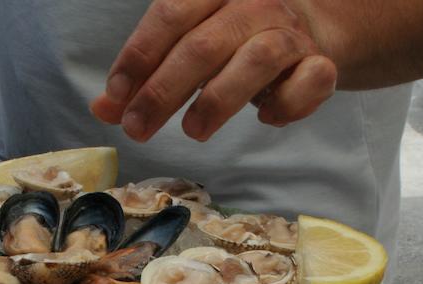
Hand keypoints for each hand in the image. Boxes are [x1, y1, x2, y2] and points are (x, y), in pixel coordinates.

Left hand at [90, 0, 336, 141]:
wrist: (307, 32)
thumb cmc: (234, 41)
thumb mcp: (185, 48)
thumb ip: (145, 76)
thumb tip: (102, 109)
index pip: (170, 14)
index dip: (139, 56)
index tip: (115, 96)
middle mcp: (253, 3)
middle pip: (204, 44)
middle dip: (165, 91)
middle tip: (138, 128)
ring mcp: (290, 31)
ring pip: (257, 59)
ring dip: (219, 100)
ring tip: (192, 131)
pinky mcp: (320, 62)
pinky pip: (309, 80)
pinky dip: (287, 103)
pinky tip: (265, 118)